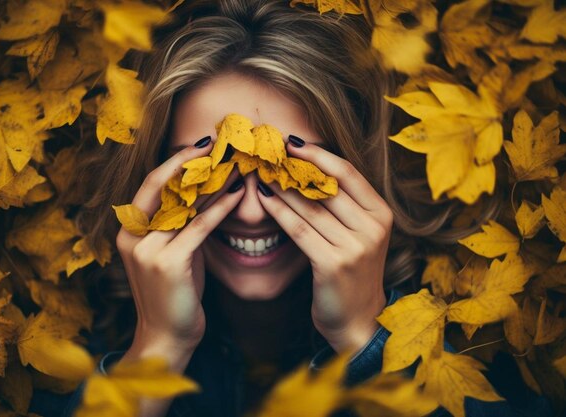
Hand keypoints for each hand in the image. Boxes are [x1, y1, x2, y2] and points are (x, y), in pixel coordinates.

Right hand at [115, 139, 244, 360]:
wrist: (167, 336)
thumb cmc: (174, 293)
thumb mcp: (171, 253)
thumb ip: (178, 224)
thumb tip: (204, 191)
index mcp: (128, 230)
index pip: (151, 184)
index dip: (176, 160)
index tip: (201, 144)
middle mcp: (131, 236)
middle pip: (160, 184)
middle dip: (190, 160)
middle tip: (218, 142)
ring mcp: (146, 249)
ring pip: (182, 203)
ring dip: (211, 180)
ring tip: (234, 163)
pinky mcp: (167, 263)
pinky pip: (197, 228)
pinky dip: (219, 210)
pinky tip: (236, 196)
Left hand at [257, 138, 391, 353]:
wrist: (359, 320)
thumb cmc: (352, 273)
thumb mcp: (358, 235)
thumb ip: (342, 205)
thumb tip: (306, 168)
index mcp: (381, 214)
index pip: (348, 173)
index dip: (318, 154)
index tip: (292, 141)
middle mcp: (372, 227)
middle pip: (327, 186)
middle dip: (294, 166)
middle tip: (267, 151)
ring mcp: (355, 247)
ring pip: (310, 206)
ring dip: (281, 186)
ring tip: (260, 170)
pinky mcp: (334, 264)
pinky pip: (300, 230)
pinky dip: (279, 212)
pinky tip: (264, 199)